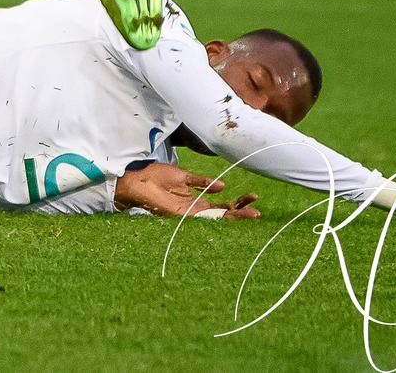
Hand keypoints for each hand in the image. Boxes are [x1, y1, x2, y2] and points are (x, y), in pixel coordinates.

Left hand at [115, 162, 260, 219]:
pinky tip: (229, 215)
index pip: (222, 205)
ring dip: (235, 216)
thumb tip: (222, 185)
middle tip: (258, 211)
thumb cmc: (156, 177)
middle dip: (241, 212)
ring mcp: (190, 213)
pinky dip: (217, 216)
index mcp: (196, 200)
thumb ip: (201, 182)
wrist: (137, 179)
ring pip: (217, 218)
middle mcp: (196, 209)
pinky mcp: (182, 214)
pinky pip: (203, 217)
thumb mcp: (183, 177)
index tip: (253, 197)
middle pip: (223, 213)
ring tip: (253, 214)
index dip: (237, 202)